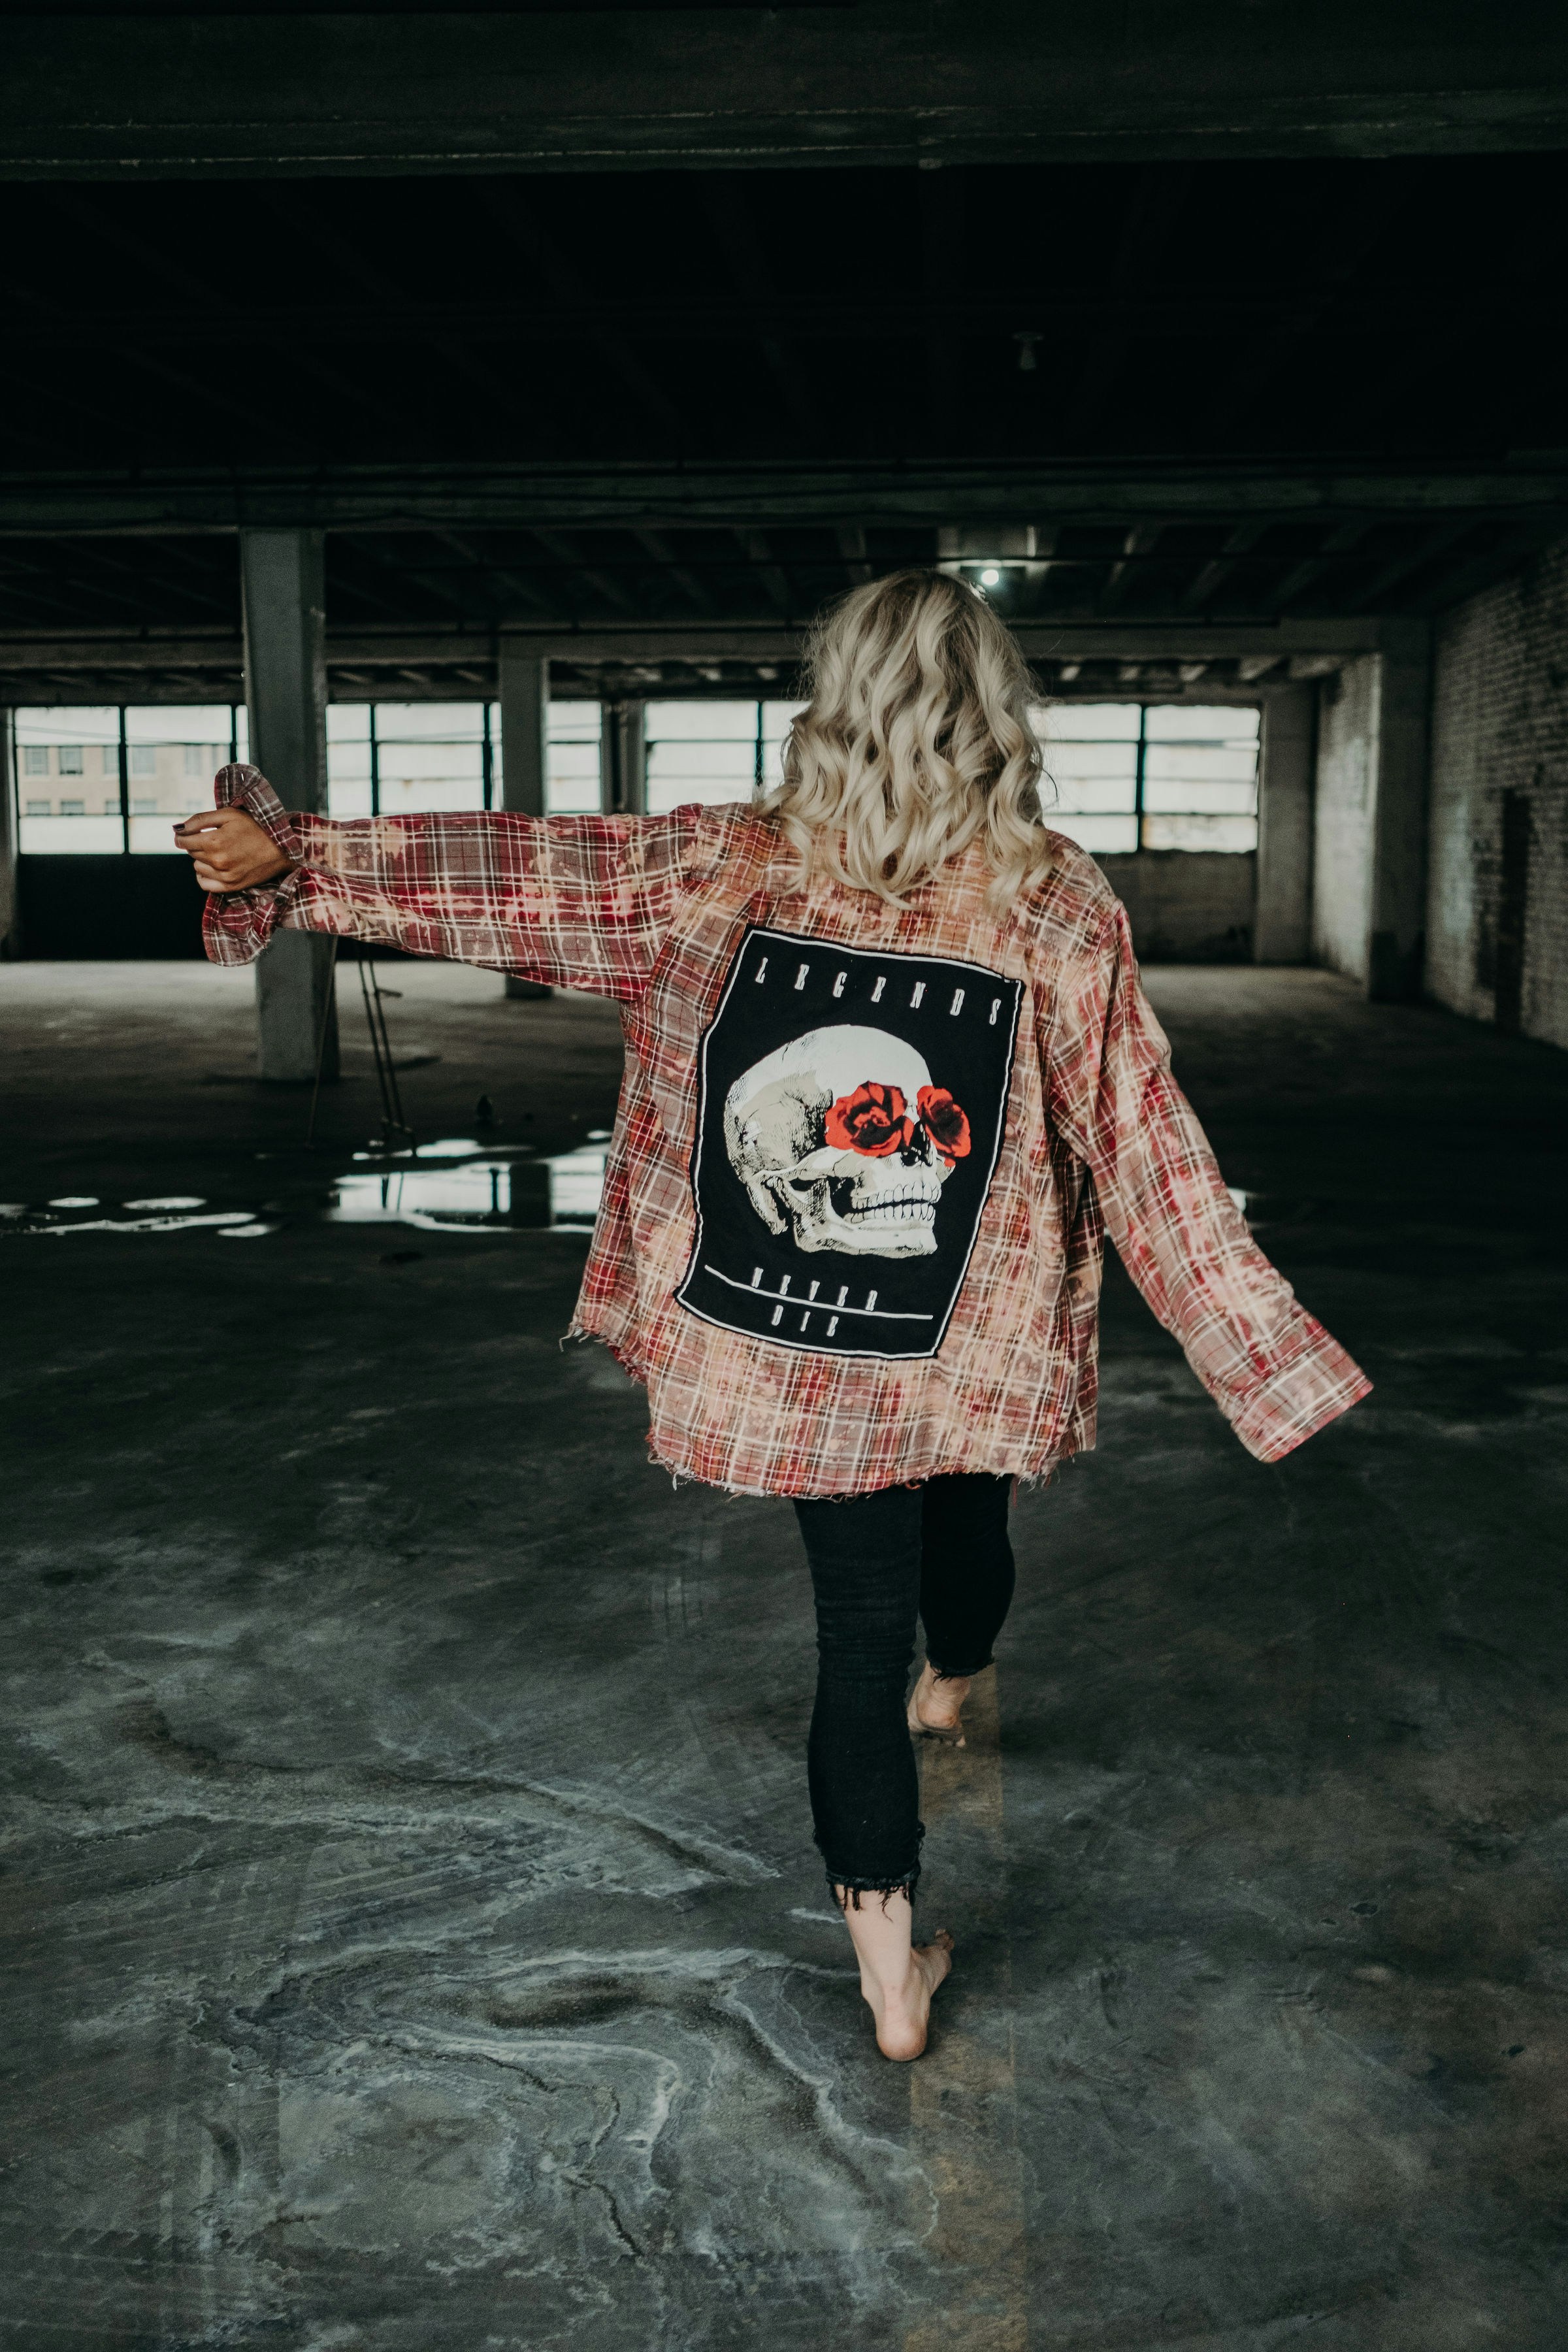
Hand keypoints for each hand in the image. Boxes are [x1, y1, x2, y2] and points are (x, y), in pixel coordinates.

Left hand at [175, 806, 294, 892]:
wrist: (282, 847)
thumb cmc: (256, 827)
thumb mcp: (228, 814)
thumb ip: (200, 820)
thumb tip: (177, 828)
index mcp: (214, 841)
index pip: (182, 841)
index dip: (183, 835)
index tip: (188, 833)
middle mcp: (217, 861)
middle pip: (191, 853)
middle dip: (197, 844)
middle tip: (213, 838)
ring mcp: (224, 876)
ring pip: (197, 867)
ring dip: (202, 859)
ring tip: (219, 851)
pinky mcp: (232, 886)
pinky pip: (205, 884)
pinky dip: (205, 876)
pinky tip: (213, 868)